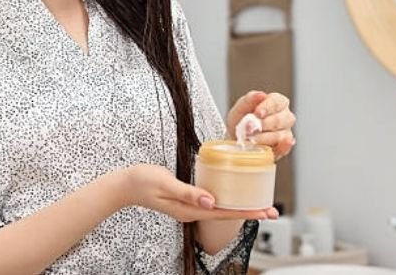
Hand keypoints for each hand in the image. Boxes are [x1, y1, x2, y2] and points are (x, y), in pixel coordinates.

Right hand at [121, 164, 278, 221]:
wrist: (124, 185)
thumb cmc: (142, 181)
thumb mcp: (165, 183)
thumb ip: (188, 192)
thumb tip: (211, 202)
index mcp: (188, 210)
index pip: (223, 214)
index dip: (246, 212)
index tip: (264, 212)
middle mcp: (191, 211)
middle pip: (226, 214)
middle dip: (249, 211)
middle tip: (271, 210)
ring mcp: (189, 206)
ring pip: (220, 209)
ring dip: (240, 206)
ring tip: (259, 203)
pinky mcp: (186, 199)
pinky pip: (211, 202)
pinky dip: (226, 199)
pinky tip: (233, 194)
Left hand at [226, 91, 295, 160]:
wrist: (236, 138)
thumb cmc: (241, 120)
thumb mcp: (240, 107)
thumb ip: (249, 100)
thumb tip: (260, 95)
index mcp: (277, 102)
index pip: (277, 102)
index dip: (267, 107)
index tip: (257, 113)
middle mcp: (285, 116)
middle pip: (280, 119)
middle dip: (263, 124)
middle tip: (249, 128)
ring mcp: (286, 132)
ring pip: (281, 135)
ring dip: (264, 137)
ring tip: (251, 139)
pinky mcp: (283, 148)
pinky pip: (285, 148)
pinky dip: (280, 147)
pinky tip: (272, 147)